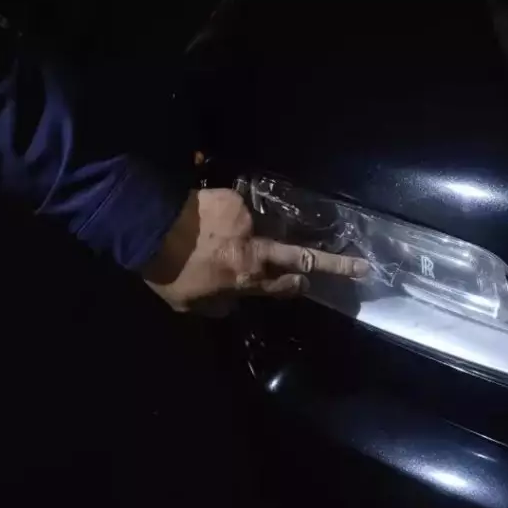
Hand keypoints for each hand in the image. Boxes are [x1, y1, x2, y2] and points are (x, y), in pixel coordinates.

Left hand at [143, 188, 367, 315]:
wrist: (146, 229)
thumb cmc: (166, 272)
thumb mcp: (189, 304)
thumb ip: (218, 306)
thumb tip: (232, 304)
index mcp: (247, 280)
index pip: (286, 287)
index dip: (297, 287)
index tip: (304, 285)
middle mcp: (256, 252)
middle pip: (304, 259)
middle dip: (335, 265)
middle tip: (360, 266)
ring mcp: (249, 223)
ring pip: (261, 229)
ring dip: (246, 233)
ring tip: (216, 236)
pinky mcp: (236, 200)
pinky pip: (238, 209)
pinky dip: (226, 215)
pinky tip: (206, 218)